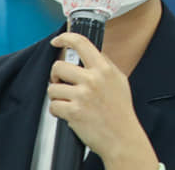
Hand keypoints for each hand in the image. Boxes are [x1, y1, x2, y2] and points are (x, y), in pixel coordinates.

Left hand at [48, 33, 158, 169]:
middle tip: (62, 83)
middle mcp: (93, 79)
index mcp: (104, 68)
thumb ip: (105, 65)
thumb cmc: (120, 110)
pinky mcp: (73, 112)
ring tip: (68, 101)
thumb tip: (91, 53)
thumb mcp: (119, 80)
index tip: (57, 41)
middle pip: (59, 66)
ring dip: (57, 95)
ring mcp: (82, 95)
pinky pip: (53, 106)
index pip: (82, 43)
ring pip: (52, 87)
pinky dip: (57, 110)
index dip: (65, 38)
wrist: (122, 136)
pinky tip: (68, 113)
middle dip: (56, 76)